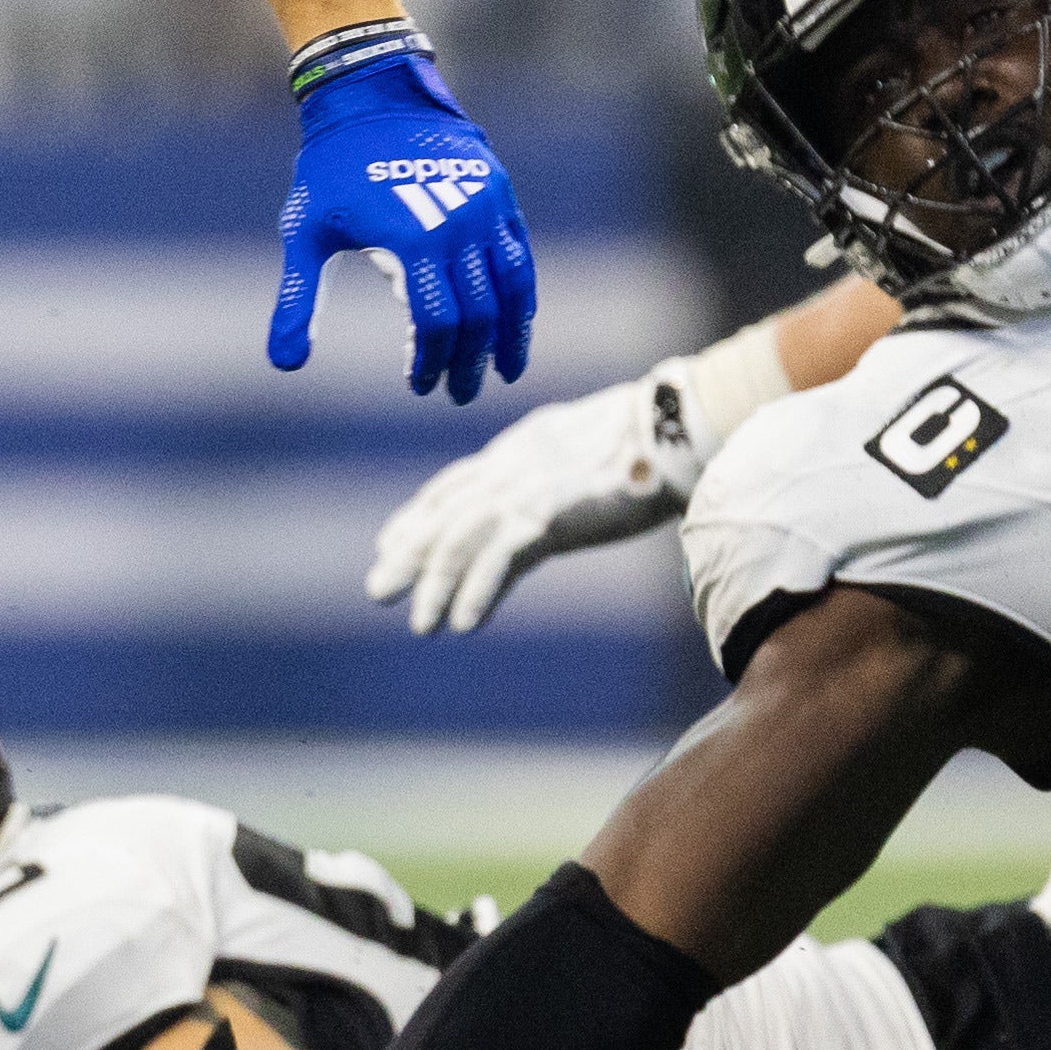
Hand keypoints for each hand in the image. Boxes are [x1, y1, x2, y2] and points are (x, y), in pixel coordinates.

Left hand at [276, 45, 535, 402]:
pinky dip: (520, 296)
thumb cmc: (331, 169)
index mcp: (412, 239)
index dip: (429, 360)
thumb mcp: (304, 233)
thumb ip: (299, 300)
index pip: (435, 320)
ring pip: (510, 288)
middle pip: (477, 313)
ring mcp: (485, 209)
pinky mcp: (498, 196)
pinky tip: (515, 326)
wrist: (371, 95)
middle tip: (458, 393)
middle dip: (469, 361)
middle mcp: (458, 225)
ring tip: (502, 373)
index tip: (418, 384)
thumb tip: (284, 364)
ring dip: (507, 337)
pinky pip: (518, 257)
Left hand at [367, 374, 689, 633]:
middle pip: (444, 514)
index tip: (388, 543)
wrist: (673, 425)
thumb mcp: (579, 455)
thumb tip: (543, 506)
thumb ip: (550, 477)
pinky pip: (501, 557)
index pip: (452, 486)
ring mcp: (526, 488)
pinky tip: (463, 622)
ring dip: (437, 584)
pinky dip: (478, 590)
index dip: (417, 516)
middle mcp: (510, 466)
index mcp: (516, 449)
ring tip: (421, 624)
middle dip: (409, 554)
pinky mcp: (549, 512)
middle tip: (377, 590)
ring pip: (461, 539)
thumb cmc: (643, 439)